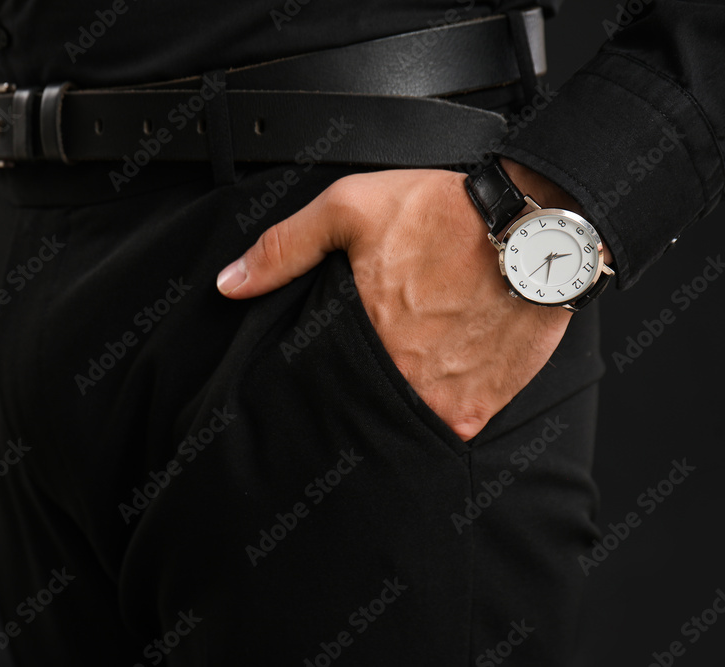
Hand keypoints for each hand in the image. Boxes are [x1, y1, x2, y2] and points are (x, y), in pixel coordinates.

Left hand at [216, 162, 578, 440]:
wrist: (540, 226)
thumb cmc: (447, 214)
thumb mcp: (351, 209)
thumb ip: (286, 248)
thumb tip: (231, 284)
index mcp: (361, 337)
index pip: (318, 380)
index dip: (318, 373)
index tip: (326, 362)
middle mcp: (398, 379)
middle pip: (358, 402)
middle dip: (357, 387)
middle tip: (374, 357)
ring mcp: (441, 401)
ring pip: (399, 418)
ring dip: (398, 399)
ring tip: (411, 363)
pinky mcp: (480, 408)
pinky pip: (447, 423)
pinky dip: (440, 405)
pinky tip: (443, 371)